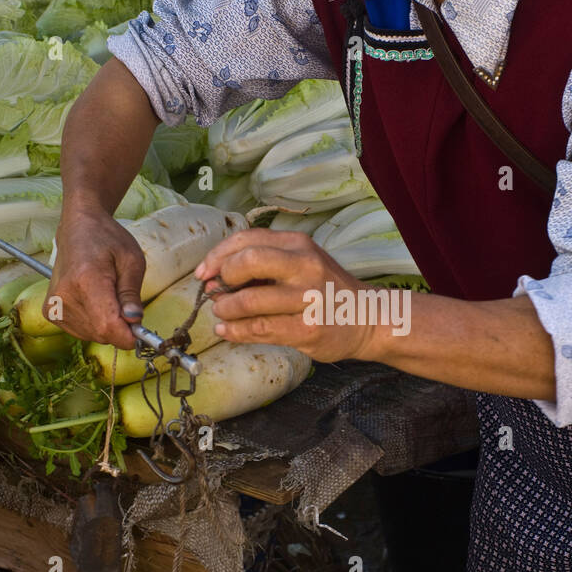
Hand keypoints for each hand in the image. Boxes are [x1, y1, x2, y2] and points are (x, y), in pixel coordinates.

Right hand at [48, 204, 146, 347]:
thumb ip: (132, 294)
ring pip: (92, 335)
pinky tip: (94, 302)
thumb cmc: (108, 240)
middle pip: (101, 333)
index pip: (107, 325)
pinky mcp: (50, 310)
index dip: (128, 335)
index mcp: (86, 279)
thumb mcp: (132, 261)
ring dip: (107, 325)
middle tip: (126, 305)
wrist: (78, 228)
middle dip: (120, 329)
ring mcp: (54, 304)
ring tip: (107, 297)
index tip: (141, 332)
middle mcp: (64, 295)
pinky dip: (93, 324)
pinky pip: (80, 331)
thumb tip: (134, 321)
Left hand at [193, 227, 381, 363]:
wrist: (367, 318)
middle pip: (247, 262)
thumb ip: (266, 261)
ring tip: (222, 314)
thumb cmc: (326, 289)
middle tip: (218, 293)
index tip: (204, 272)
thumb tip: (216, 274)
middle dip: (223, 279)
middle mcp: (304, 266)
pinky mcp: (307, 329)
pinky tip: (228, 331)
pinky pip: (260, 330)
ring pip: (249, 302)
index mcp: (299, 244)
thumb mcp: (302, 261)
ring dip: (226, 310)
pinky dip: (236, 331)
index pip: (247, 240)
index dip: (217, 256)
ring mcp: (307, 299)